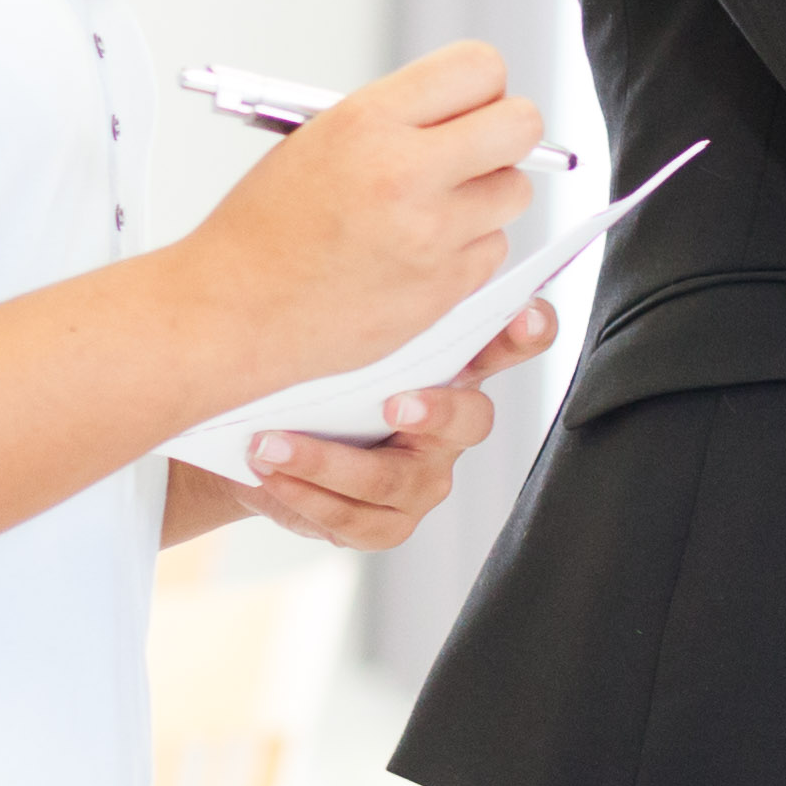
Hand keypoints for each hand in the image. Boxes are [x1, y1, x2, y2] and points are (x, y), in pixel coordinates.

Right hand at [170, 41, 544, 387]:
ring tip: (432, 207)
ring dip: (486, 195)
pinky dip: (467, 248)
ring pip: (515, 191)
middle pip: (522, 125)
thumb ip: (399, 117)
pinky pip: (493, 249)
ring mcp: (430, 236)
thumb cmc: (266, 226)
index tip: (472, 102)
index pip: (481, 67)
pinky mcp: (443, 289)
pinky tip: (419, 252)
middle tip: (477, 147)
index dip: (482, 85)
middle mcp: (405, 174)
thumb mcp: (318, 137)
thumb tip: (470, 108)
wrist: (231, 310)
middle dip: (506, 131)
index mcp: (368, 122)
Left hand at [226, 299, 560, 550]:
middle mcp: (451, 423)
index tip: (525, 315)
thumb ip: (360, 314)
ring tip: (269, 444)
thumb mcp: (332, 339)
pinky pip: (359, 519)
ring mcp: (425, 477)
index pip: (510, 343)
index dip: (529, 331)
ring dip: (326, 461)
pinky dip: (309, 498)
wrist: (257, 446)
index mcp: (453, 366)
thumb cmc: (310, 380)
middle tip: (393, 404)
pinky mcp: (391, 521)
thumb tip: (344, 265)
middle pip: (472, 420)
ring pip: (394, 478)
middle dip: (437, 411)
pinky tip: (273, 476)